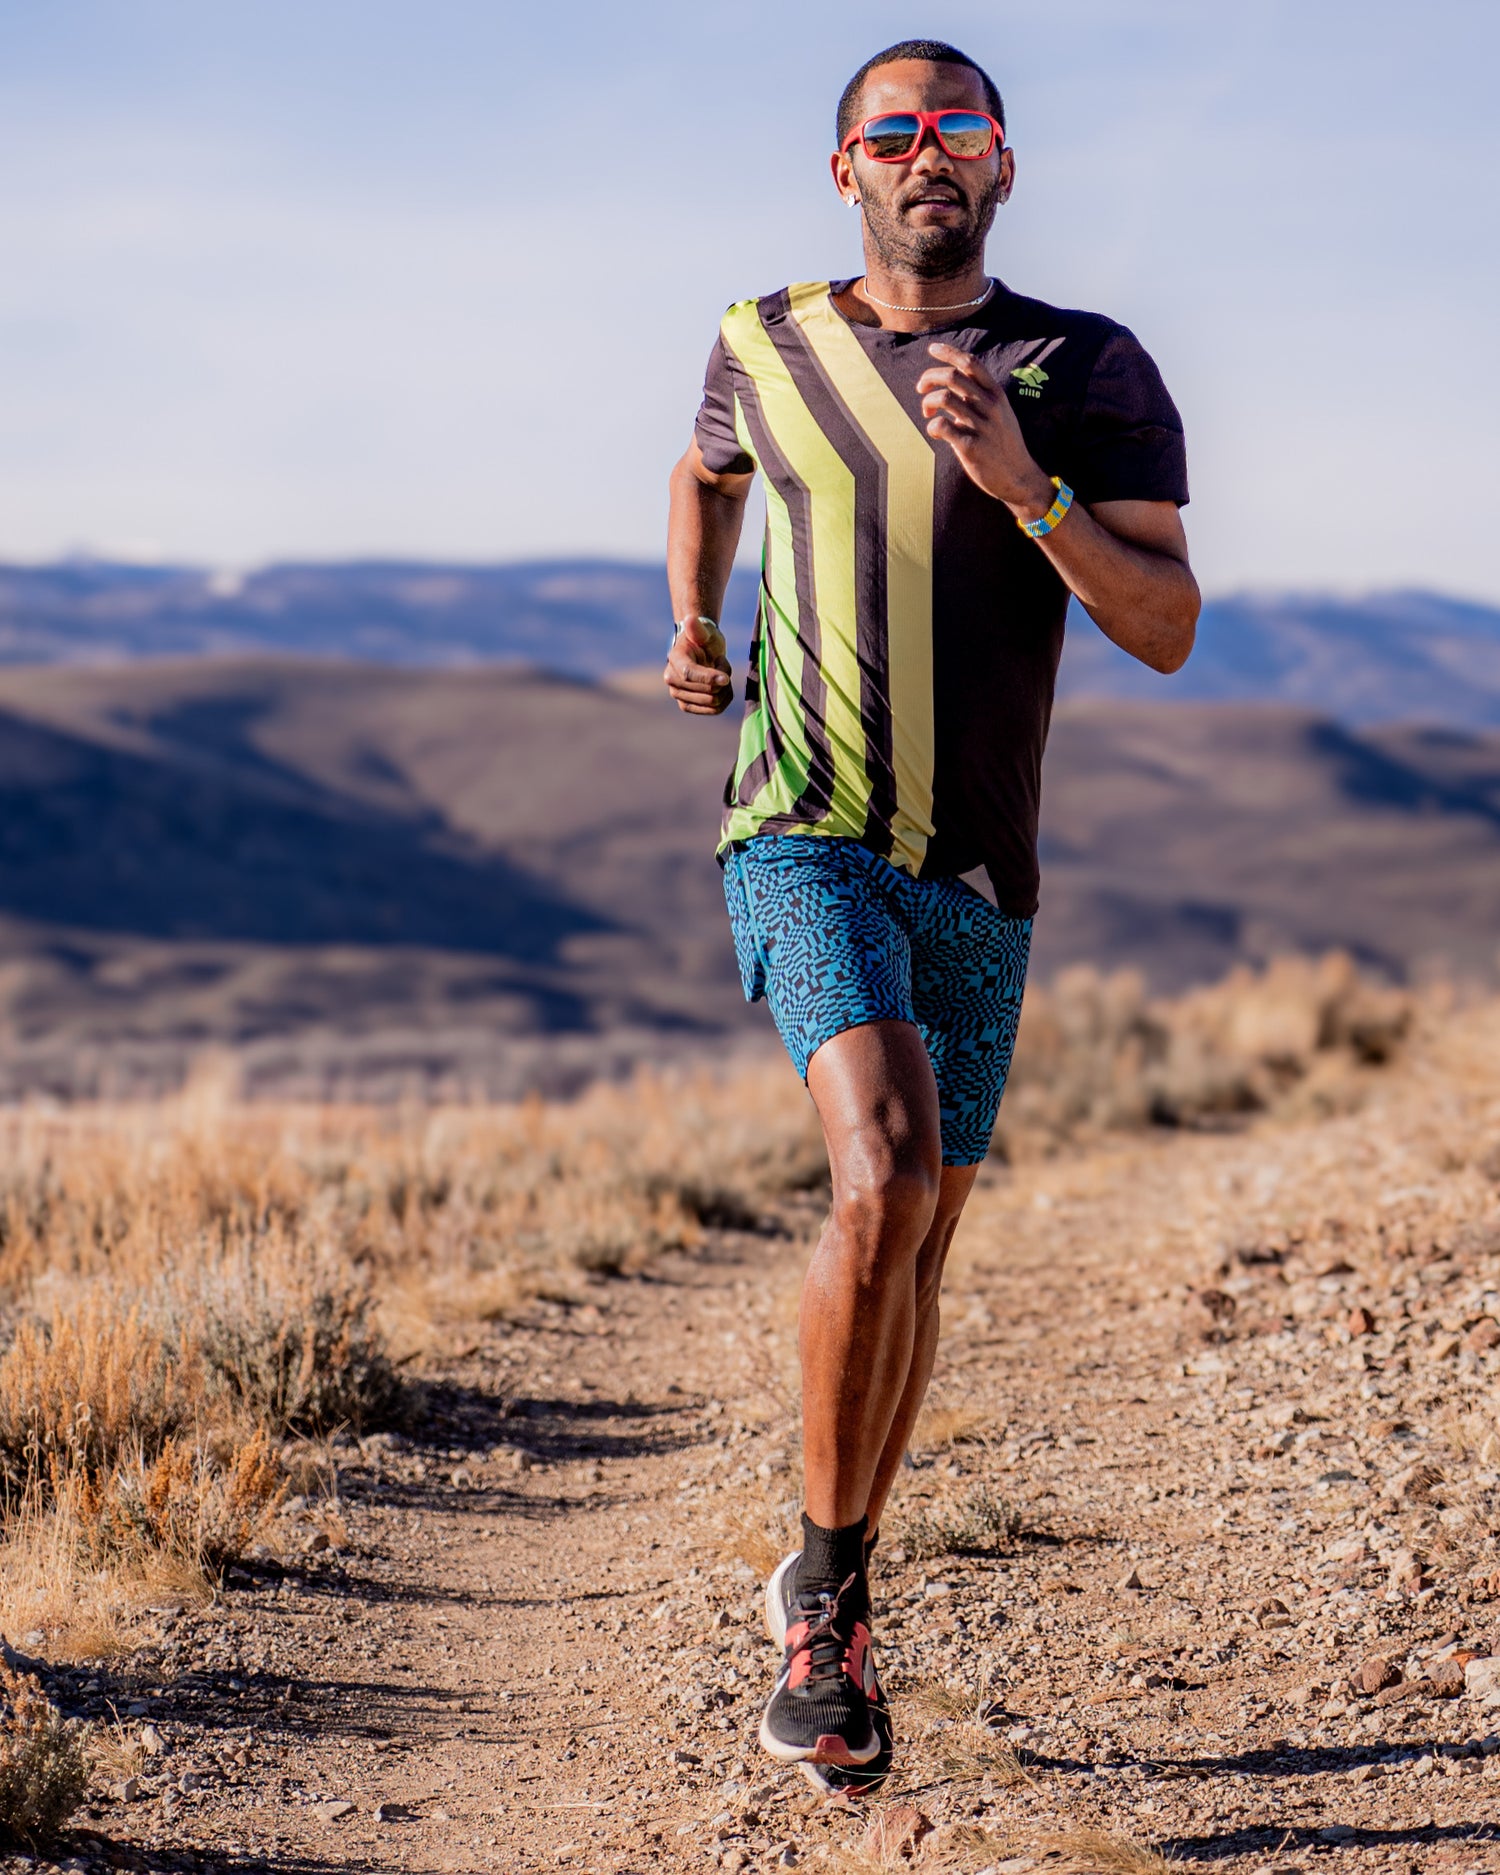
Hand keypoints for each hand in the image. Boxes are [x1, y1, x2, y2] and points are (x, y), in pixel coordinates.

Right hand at [664, 614, 731, 714]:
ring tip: (721, 672)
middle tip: (721, 662)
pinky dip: (725, 699)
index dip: (709, 677)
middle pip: (707, 690)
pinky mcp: (687, 705)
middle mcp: (672, 680)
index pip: (690, 674)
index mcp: (675, 660)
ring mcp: (678, 695)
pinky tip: (723, 686)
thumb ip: (698, 628)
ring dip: (725, 688)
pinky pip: (714, 710)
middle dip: (723, 677)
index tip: (726, 678)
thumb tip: (689, 619)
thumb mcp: (705, 631)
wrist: (701, 652)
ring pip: (713, 701)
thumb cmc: (703, 639)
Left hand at [917, 342, 1054, 518]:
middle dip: (929, 377)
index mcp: (996, 394)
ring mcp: (982, 427)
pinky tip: (935, 432)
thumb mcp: (1000, 413)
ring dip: (928, 402)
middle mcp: (990, 407)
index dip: (948, 352)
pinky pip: (942, 426)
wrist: (1018, 477)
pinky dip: (932, 426)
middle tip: (921, 388)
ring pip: (944, 398)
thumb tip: (949, 384)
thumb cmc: (1003, 444)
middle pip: (952, 376)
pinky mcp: (971, 447)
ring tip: (928, 412)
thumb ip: (979, 397)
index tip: (932, 348)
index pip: (970, 363)